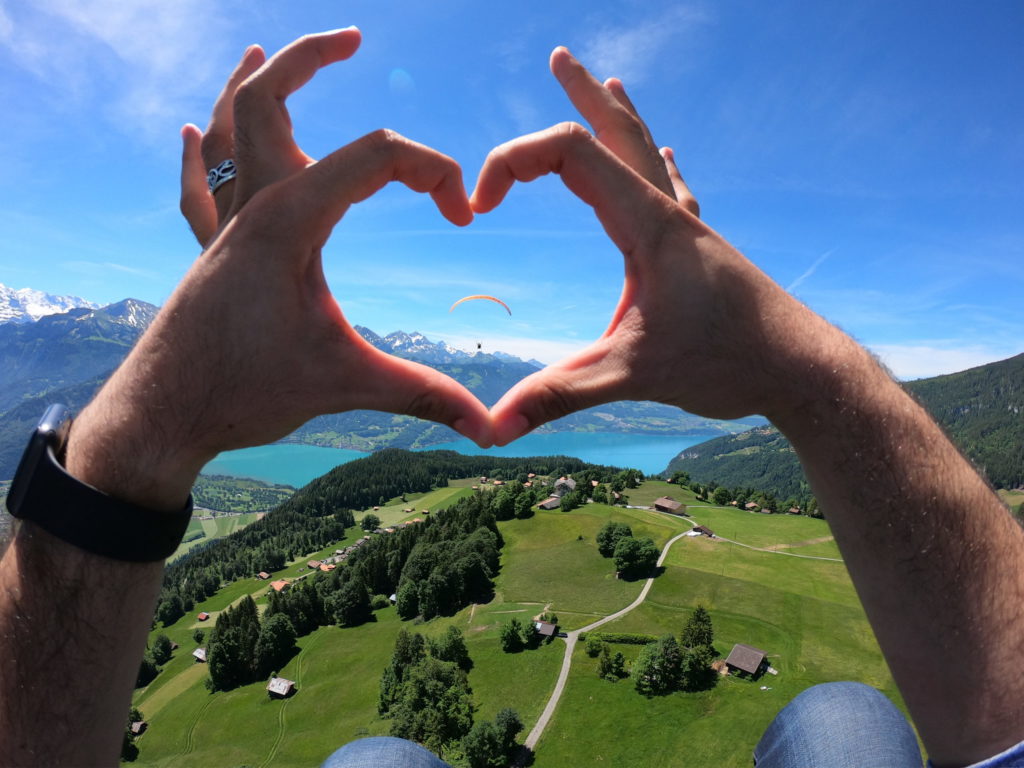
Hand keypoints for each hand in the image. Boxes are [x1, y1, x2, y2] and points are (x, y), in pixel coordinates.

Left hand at [67, 31, 491, 508]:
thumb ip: (422, 395)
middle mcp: (252, 207)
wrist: (163, 417)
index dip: (433, 172)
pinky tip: (194, 132)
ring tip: (260, 49)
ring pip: (226, 130)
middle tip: (353, 38)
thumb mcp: (345, 384)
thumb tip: (489, 427)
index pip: (375, 155)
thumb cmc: (244, 393)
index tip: (462, 218)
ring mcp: (225, 226)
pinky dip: (202, 151)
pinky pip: (200, 184)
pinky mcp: (211, 252)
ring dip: (246, 85)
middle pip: (268, 100)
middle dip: (309, 57)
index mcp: (290, 221)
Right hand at [473, 48, 827, 443]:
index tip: (481, 208)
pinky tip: (666, 156)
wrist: (802, 368)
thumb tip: (493, 427)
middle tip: (559, 58)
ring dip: (618, 119)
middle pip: (616, 133)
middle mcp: (669, 213)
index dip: (513, 163)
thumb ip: (561, 395)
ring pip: (646, 154)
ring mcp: (690, 229)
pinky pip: (674, 189)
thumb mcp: (634, 376)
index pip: (570, 154)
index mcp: (648, 223)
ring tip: (607, 86)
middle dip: (580, 95)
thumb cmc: (729, 362)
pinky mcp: (702, 251)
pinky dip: (656, 163)